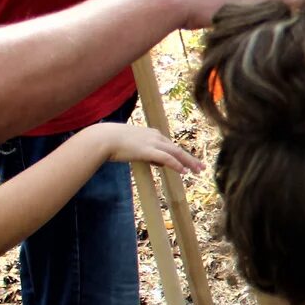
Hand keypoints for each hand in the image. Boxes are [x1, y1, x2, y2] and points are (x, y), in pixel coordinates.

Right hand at [85, 124, 203, 173]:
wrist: (103, 138)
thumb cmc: (113, 141)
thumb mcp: (133, 145)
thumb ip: (146, 152)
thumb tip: (157, 162)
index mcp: (152, 133)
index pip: (170, 145)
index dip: (180, 155)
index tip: (188, 163)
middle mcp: (156, 136)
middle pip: (177, 148)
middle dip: (190, 158)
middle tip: (201, 167)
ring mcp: (152, 142)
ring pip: (176, 153)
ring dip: (188, 162)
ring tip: (198, 171)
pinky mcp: (148, 150)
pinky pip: (167, 158)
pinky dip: (176, 164)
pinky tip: (184, 171)